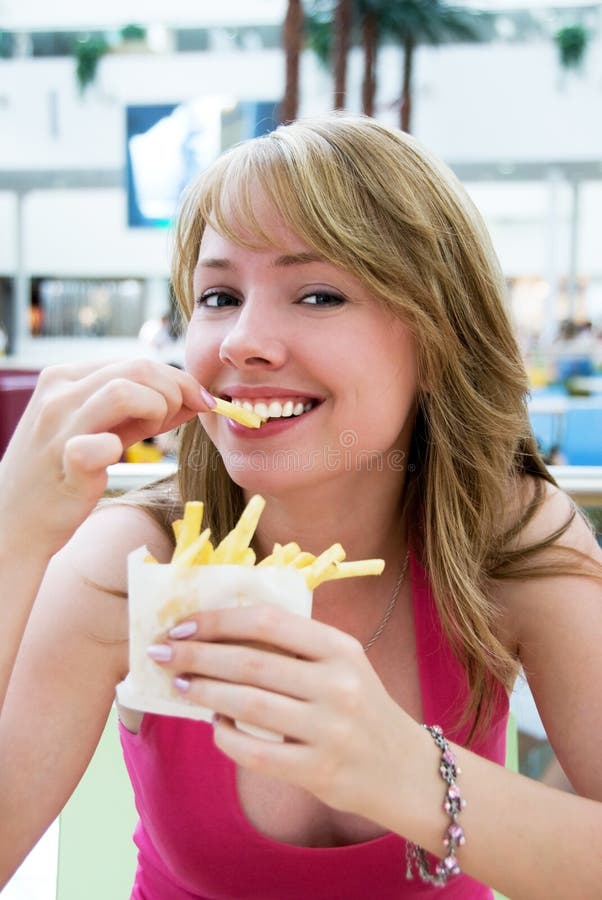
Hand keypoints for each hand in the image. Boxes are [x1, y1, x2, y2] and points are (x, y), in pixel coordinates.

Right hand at [0, 359, 210, 556]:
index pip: (134, 361)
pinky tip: (116, 458)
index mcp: (65, 378)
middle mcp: (58, 394)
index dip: (177, 378)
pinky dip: (119, 448)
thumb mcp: (101, 431)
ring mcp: (58, 427)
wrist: (15, 522)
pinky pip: (102, 443)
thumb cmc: (61, 475)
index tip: (201, 400)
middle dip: (176, 389)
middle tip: (188, 415)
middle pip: (137, 368)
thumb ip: (142, 413)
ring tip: (157, 431)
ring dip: (158, 408)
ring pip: (124, 391)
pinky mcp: (64, 462)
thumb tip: (192, 398)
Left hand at [149, 604, 410, 820]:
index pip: (269, 621)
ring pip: (249, 704)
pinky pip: (257, 753)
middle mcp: (338, 684)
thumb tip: (221, 633)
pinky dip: (226, 738)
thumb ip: (295, 646)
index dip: (219, 621)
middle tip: (163, 653)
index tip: (183, 625)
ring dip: (204, 692)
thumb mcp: (342, 663)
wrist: (404, 768)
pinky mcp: (320, 770)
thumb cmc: (360, 706)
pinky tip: (213, 726)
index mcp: (340, 648)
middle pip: (251, 662)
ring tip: (179, 684)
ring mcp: (330, 729)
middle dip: (198, 655)